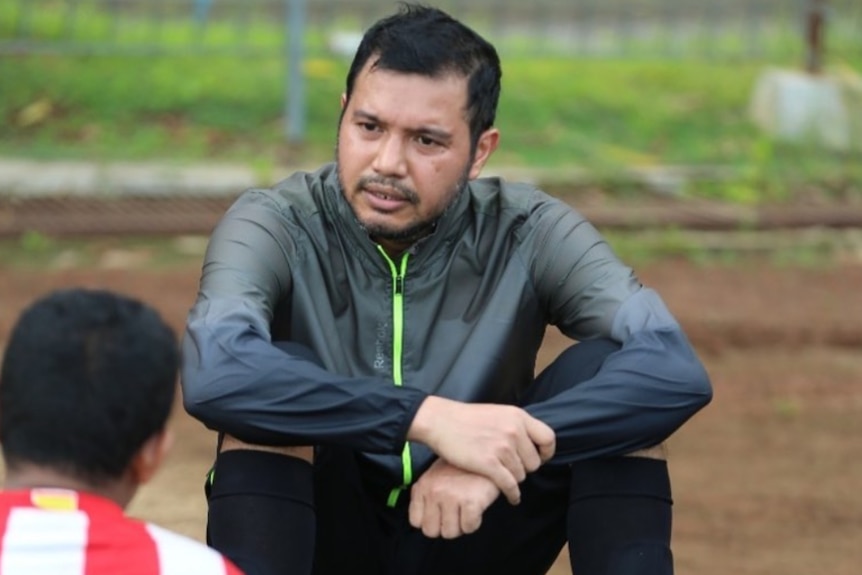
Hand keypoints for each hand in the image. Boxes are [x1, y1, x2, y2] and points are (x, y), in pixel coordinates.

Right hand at [407, 396, 554, 504]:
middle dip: (525, 468)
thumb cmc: (466, 418)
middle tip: (513, 469)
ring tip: (503, 477)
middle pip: (534, 462)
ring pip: (521, 475)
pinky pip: (509, 485)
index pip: (548, 438)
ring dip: (513, 479)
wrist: (440, 421)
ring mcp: (502, 448)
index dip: (546, 452)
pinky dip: (512, 495)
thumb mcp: (497, 412)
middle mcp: (514, 431)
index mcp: (518, 417)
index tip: (539, 458)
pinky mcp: (489, 463)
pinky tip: (511, 497)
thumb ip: (515, 424)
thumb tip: (530, 439)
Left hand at [409, 458, 499, 538]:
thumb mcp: (436, 475)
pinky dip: (474, 522)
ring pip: (450, 533)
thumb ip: (425, 494)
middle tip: (455, 514)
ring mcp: (451, 496)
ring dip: (460, 525)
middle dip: (444, 526)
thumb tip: (421, 519)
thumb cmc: (463, 468)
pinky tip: (477, 508)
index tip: (440, 516)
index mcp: (423, 485)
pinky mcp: (470, 502)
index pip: (416, 521)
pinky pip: (468, 527)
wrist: (488, 454)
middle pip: (430, 531)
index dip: (430, 521)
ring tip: (466, 510)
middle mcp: (434, 491)